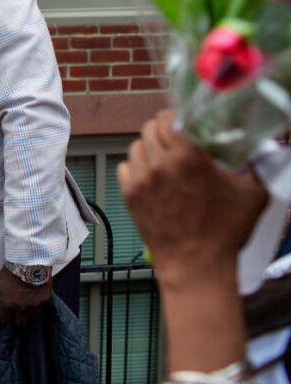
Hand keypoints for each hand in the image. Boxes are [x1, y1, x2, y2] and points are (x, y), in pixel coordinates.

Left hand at [0, 266, 52, 327]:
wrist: (28, 261)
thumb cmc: (11, 270)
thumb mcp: (1, 283)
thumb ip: (4, 295)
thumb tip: (6, 302)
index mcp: (8, 304)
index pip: (6, 320)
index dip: (7, 318)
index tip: (9, 316)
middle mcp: (21, 308)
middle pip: (21, 324)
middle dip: (19, 320)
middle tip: (20, 316)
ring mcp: (34, 305)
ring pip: (34, 318)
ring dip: (31, 315)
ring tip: (30, 310)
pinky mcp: (45, 300)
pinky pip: (44, 309)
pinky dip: (41, 307)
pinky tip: (39, 303)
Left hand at [117, 110, 267, 286]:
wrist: (195, 265)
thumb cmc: (226, 231)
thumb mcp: (253, 194)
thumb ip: (255, 165)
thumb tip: (260, 149)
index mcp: (188, 157)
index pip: (167, 119)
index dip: (173, 118)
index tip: (181, 123)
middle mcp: (160, 164)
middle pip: (149, 130)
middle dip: (161, 131)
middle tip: (173, 140)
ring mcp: (141, 180)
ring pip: (135, 148)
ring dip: (148, 149)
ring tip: (161, 159)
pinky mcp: (129, 196)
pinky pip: (124, 168)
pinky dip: (134, 168)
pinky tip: (149, 176)